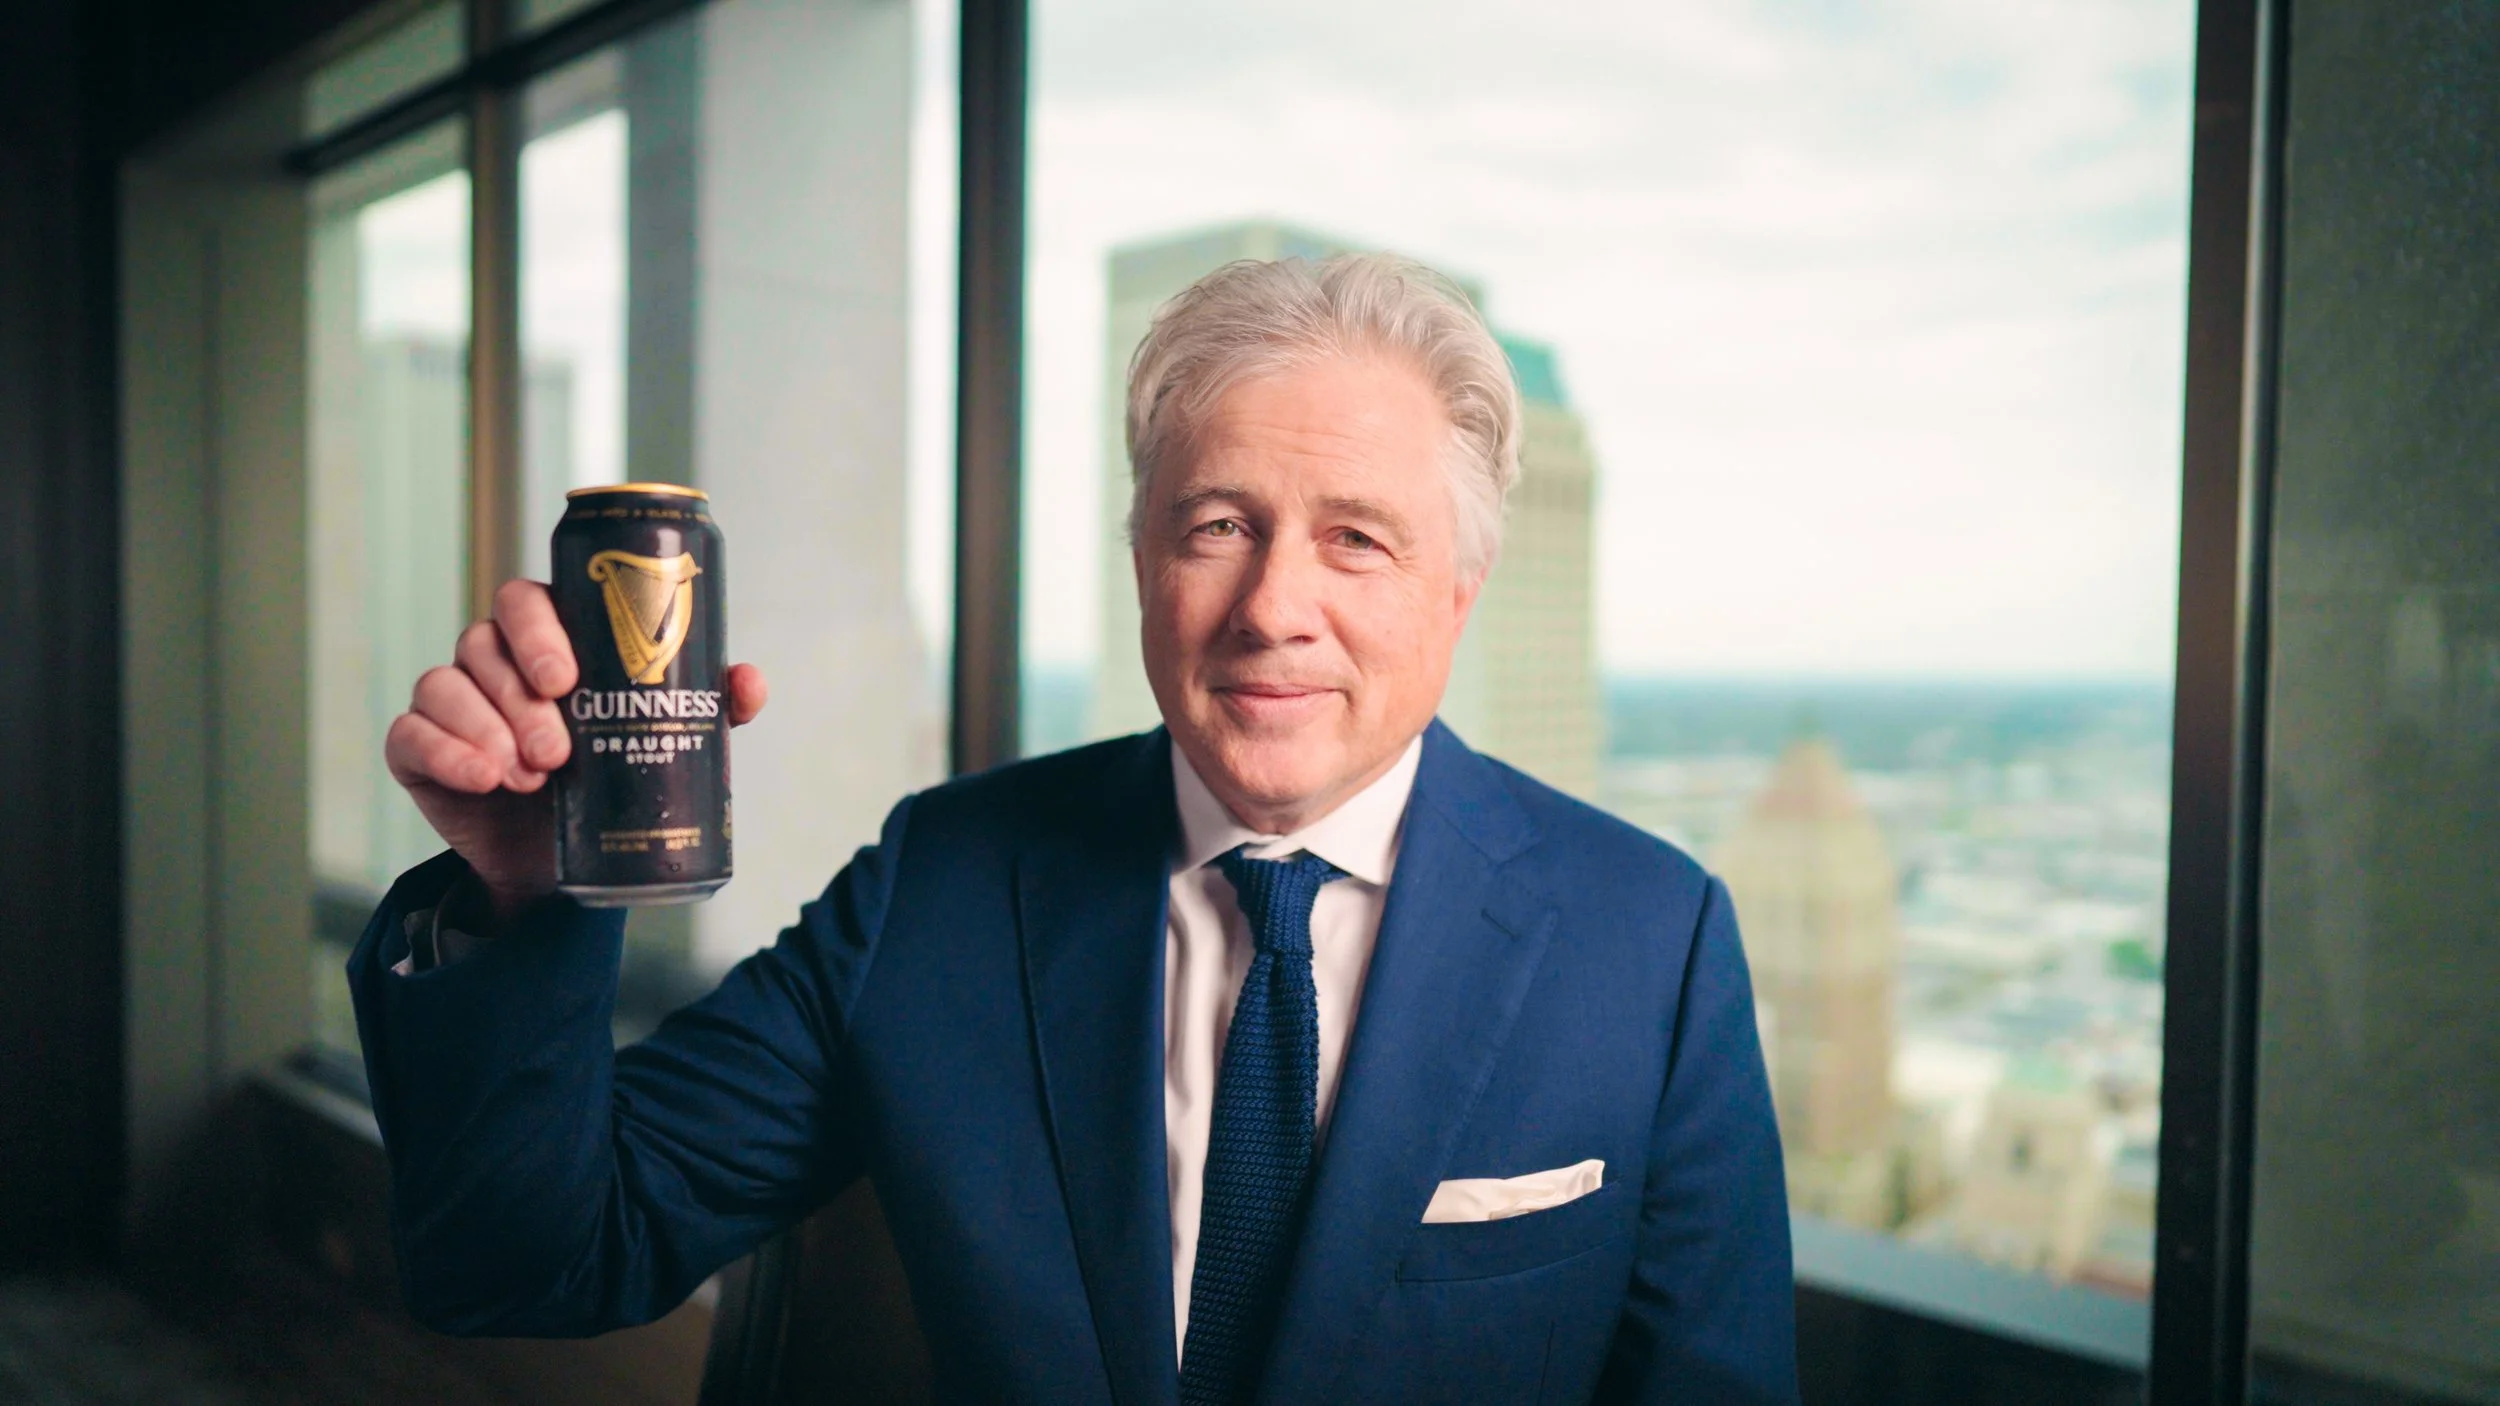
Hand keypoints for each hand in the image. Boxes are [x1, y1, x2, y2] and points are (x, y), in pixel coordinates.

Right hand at [383, 579, 767, 917]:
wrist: (561, 862)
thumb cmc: (611, 776)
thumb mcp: (660, 737)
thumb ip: (706, 704)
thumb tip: (748, 682)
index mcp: (546, 638)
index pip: (527, 600)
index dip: (540, 629)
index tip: (567, 678)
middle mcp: (491, 657)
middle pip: (485, 640)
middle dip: (520, 695)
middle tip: (558, 749)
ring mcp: (450, 698)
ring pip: (447, 684)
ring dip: (489, 730)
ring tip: (533, 777)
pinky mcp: (416, 746)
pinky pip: (411, 733)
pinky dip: (446, 752)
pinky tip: (481, 779)